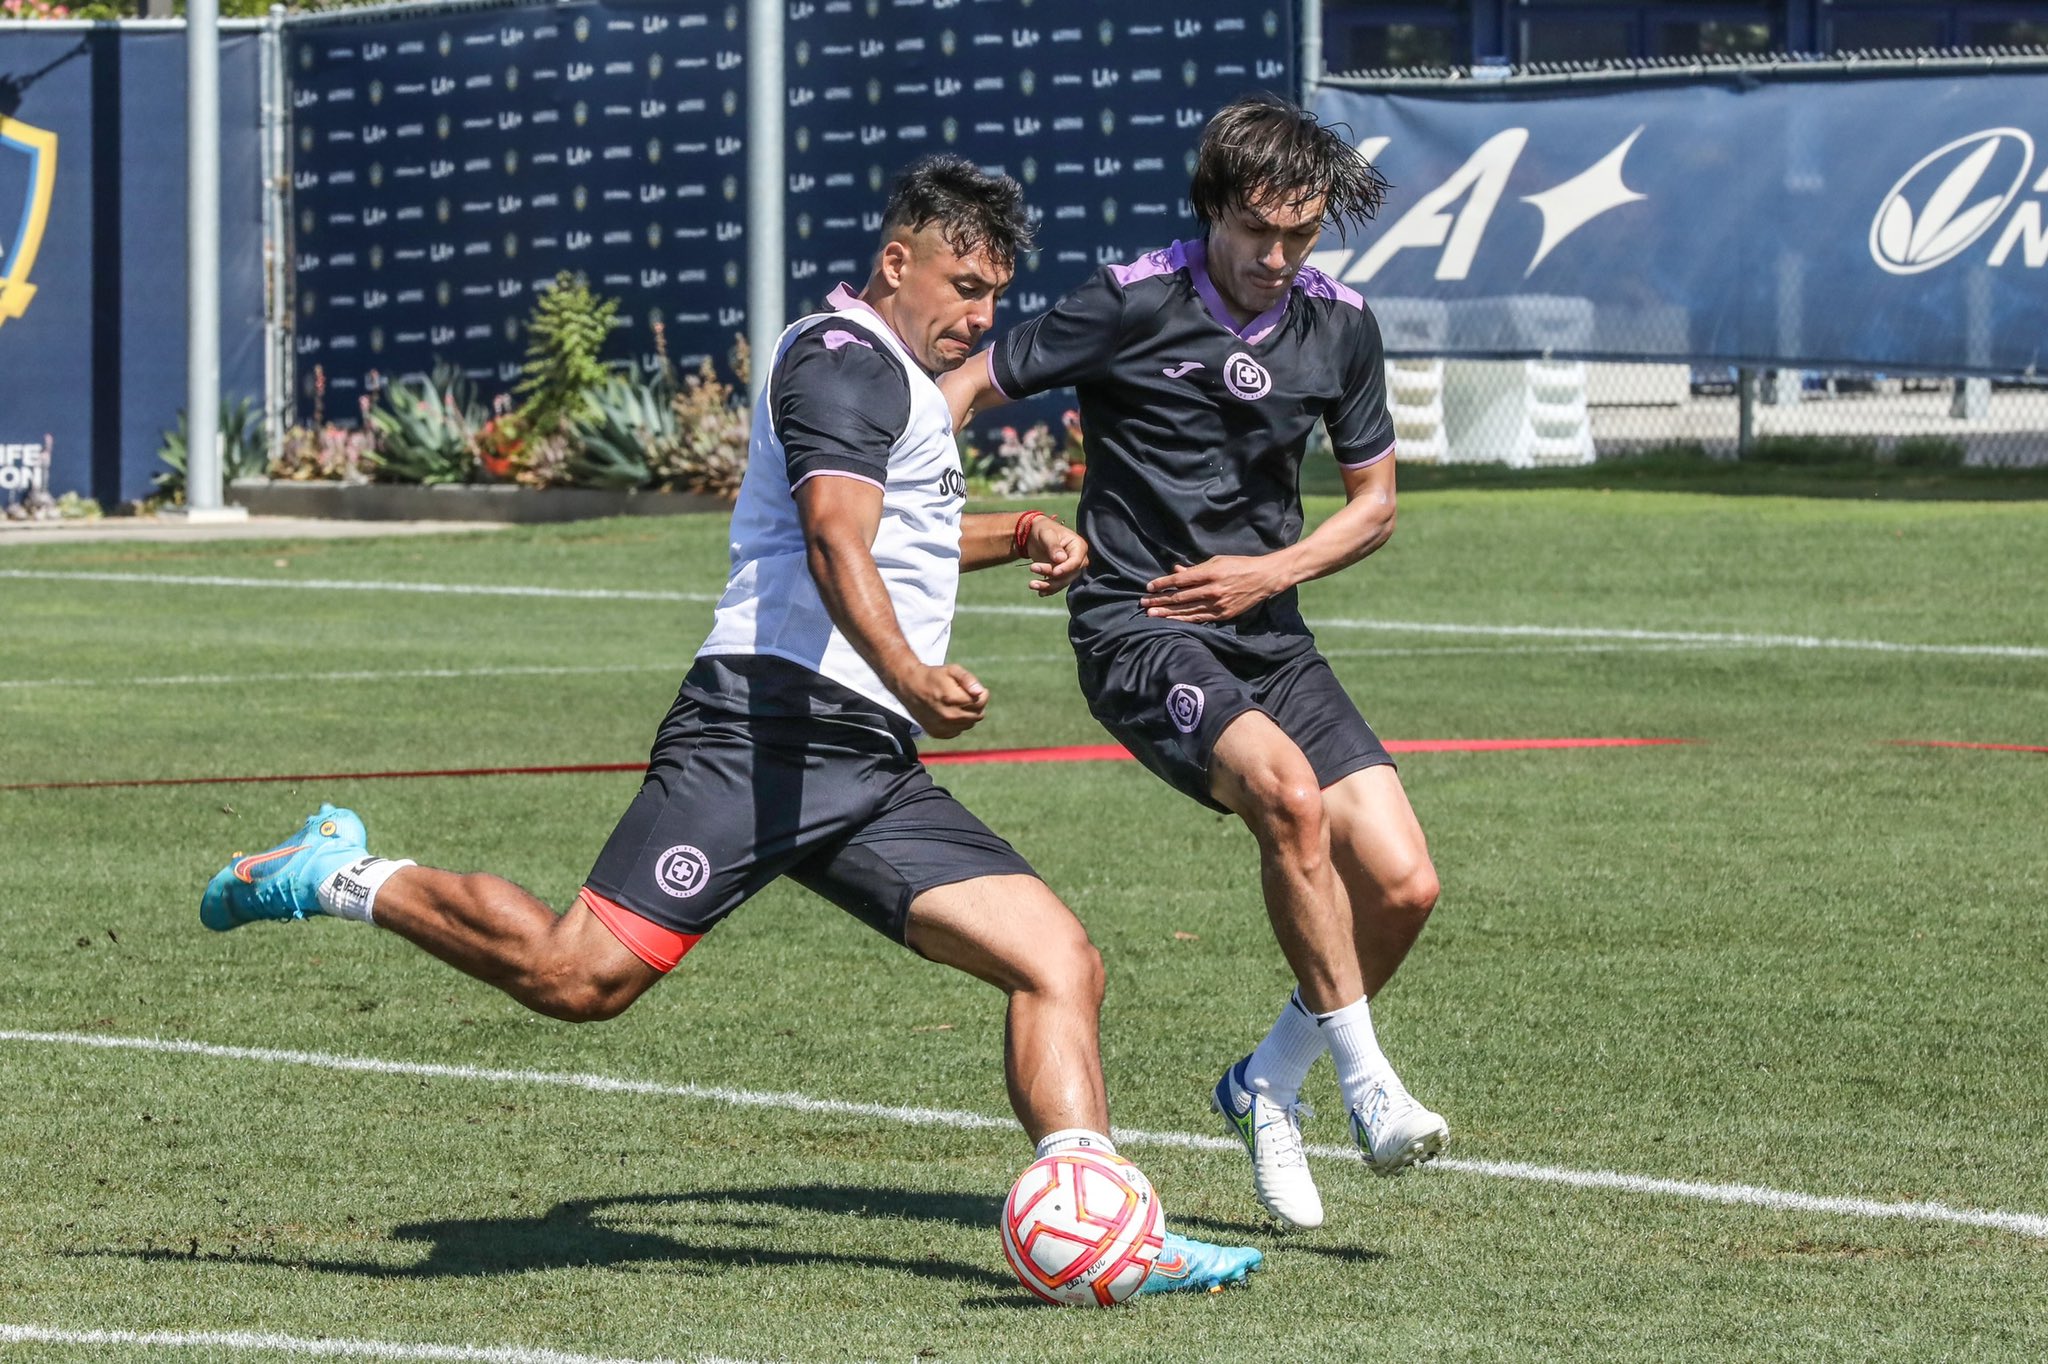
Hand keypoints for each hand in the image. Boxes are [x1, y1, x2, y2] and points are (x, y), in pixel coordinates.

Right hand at [895, 662, 989, 738]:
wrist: (909, 687)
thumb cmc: (933, 677)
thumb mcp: (952, 670)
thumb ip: (968, 679)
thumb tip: (980, 692)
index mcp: (952, 699)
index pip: (980, 702)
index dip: (982, 694)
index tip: (975, 689)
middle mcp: (948, 716)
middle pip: (977, 715)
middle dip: (976, 705)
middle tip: (965, 696)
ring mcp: (942, 727)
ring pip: (969, 724)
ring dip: (968, 714)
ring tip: (956, 703)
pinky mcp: (938, 733)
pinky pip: (958, 731)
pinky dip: (958, 723)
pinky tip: (949, 712)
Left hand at [1024, 518, 1089, 595]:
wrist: (1034, 535)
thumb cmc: (1042, 530)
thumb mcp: (1046, 534)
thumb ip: (1053, 546)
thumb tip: (1061, 559)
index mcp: (1078, 546)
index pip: (1076, 561)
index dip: (1066, 568)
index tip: (1054, 572)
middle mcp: (1078, 559)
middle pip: (1069, 574)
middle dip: (1052, 575)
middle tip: (1032, 567)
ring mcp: (1070, 569)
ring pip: (1062, 582)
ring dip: (1048, 585)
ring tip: (1032, 584)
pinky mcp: (1061, 576)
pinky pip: (1057, 585)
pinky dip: (1048, 590)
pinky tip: (1040, 592)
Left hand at [1140, 555, 1288, 622]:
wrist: (1264, 579)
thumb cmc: (1238, 565)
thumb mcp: (1216, 561)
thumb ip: (1195, 568)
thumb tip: (1176, 570)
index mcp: (1210, 573)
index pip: (1180, 580)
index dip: (1163, 583)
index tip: (1149, 586)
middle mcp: (1212, 590)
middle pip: (1180, 597)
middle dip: (1159, 600)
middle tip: (1143, 603)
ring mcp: (1218, 604)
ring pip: (1187, 611)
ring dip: (1167, 613)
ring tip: (1151, 614)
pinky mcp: (1223, 615)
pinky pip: (1199, 618)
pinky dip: (1183, 620)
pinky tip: (1171, 621)